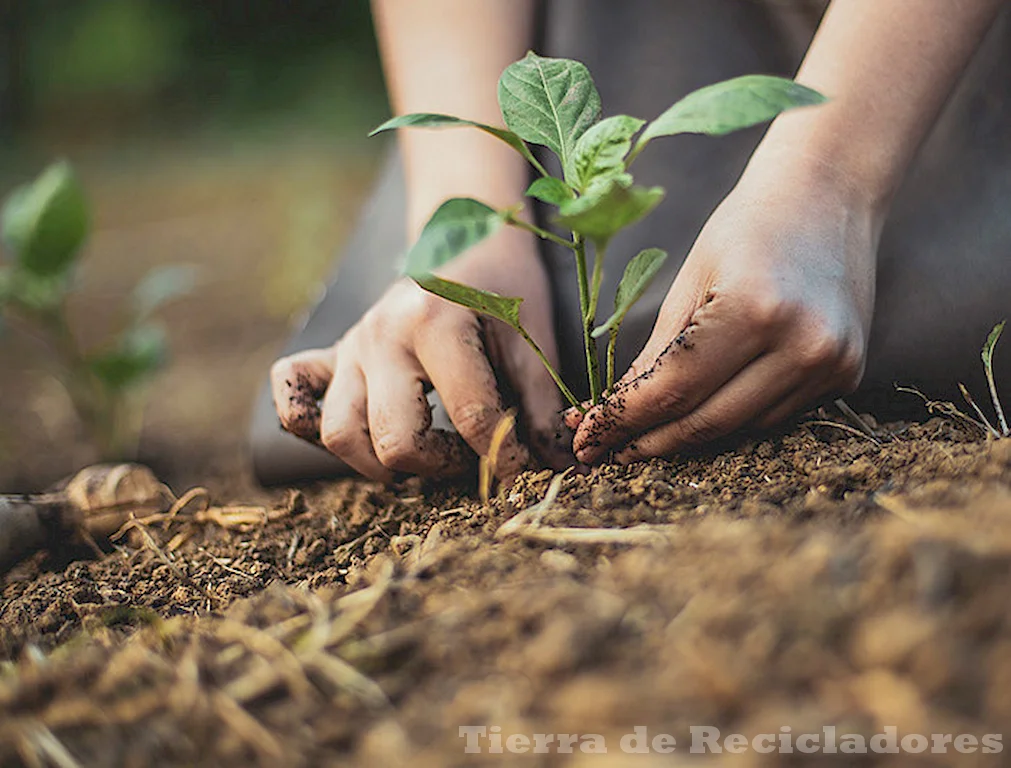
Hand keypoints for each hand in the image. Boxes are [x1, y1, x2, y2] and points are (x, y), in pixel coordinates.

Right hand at [271, 228, 566, 482]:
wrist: (465, 237)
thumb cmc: (504, 287)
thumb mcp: (532, 339)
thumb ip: (540, 406)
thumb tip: (556, 468)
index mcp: (434, 324)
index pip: (470, 418)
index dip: (505, 458)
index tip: (525, 472)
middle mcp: (380, 335)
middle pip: (393, 440)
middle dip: (440, 467)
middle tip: (470, 458)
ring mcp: (350, 346)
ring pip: (339, 434)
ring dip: (380, 462)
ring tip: (423, 454)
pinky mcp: (332, 354)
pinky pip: (293, 396)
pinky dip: (308, 424)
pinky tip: (356, 434)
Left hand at [568, 155, 879, 463]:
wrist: (828, 194)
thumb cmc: (746, 228)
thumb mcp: (689, 281)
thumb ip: (656, 354)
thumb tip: (614, 414)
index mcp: (754, 309)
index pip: (672, 391)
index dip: (622, 422)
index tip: (585, 440)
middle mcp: (802, 344)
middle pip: (706, 423)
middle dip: (647, 443)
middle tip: (603, 452)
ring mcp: (832, 364)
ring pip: (740, 428)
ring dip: (687, 435)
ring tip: (644, 434)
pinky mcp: (848, 373)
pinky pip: (773, 416)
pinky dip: (732, 417)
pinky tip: (703, 408)